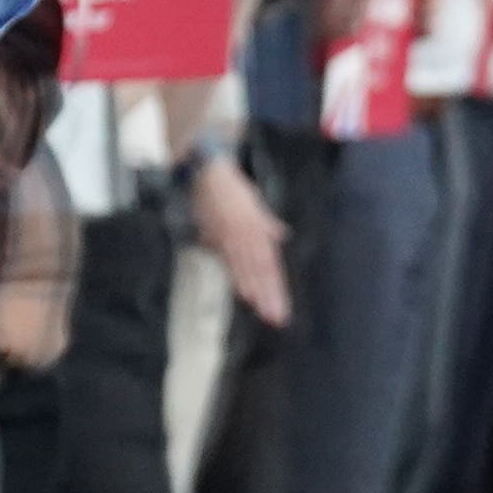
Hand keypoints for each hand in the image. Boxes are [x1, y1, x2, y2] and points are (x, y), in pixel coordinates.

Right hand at [189, 150, 289, 326]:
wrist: (210, 174)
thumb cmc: (233, 191)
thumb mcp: (256, 205)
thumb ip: (267, 223)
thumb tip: (281, 234)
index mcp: (260, 232)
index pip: (271, 266)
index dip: (277, 288)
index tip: (282, 309)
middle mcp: (252, 237)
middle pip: (264, 272)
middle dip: (270, 296)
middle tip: (277, 318)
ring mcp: (236, 237)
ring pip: (250, 269)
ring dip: (257, 292)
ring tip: (265, 312)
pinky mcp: (219, 235)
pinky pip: (231, 260)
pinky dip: (238, 277)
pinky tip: (244, 294)